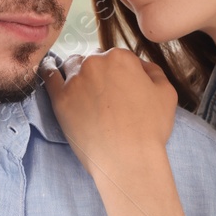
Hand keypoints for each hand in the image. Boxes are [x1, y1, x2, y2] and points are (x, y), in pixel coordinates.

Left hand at [43, 48, 178, 180]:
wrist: (128, 159)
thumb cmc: (150, 128)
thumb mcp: (166, 93)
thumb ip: (153, 71)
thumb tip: (141, 65)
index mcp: (121, 57)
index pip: (115, 56)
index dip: (118, 71)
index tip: (117, 86)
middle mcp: (95, 63)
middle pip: (92, 59)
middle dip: (96, 71)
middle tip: (101, 92)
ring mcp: (75, 80)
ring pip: (70, 65)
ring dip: (75, 71)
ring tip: (79, 86)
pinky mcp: (60, 98)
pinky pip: (48, 76)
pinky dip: (48, 70)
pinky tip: (48, 69)